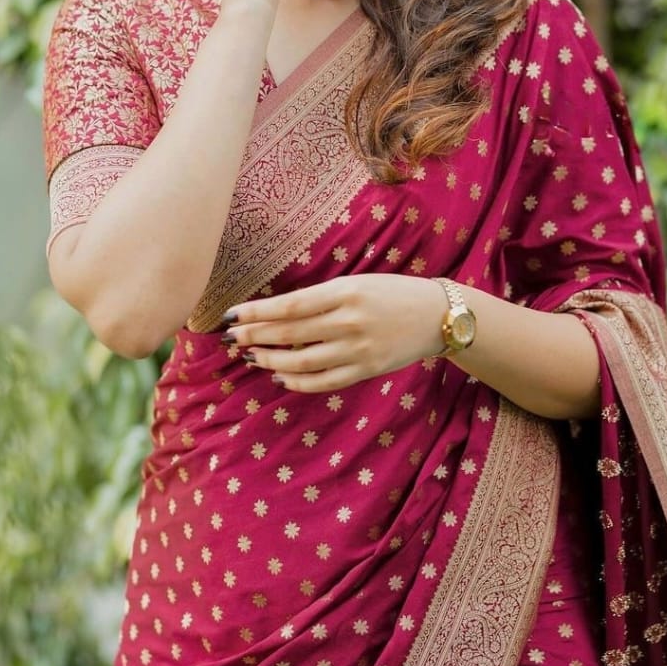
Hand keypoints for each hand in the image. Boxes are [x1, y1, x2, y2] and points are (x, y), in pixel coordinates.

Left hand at [221, 274, 446, 391]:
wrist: (437, 316)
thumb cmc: (392, 293)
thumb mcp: (356, 283)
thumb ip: (320, 297)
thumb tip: (274, 313)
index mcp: (345, 292)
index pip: (289, 306)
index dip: (255, 313)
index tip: (230, 315)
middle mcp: (349, 321)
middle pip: (289, 334)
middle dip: (253, 336)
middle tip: (229, 339)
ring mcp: (357, 350)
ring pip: (300, 362)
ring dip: (269, 360)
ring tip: (250, 357)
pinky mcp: (365, 371)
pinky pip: (322, 382)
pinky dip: (296, 381)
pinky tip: (279, 376)